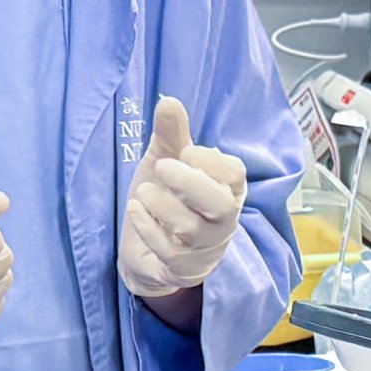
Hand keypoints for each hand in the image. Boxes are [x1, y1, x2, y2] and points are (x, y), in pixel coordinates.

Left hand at [118, 94, 246, 301]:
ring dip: (165, 206)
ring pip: (193, 230)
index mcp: (226, 190)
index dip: (214, 163)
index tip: (187, 151)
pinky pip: (170, 253)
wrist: (144, 250)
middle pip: (221, 206)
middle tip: (162, 166)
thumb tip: (168, 100)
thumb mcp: (166, 162)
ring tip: (143, 191)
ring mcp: (204, 249)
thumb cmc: (165, 199)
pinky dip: (150, 229)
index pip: (235, 176)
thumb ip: (170, 135)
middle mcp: (222, 221)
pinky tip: (135, 210)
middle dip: (191, 184)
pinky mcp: (182, 269)